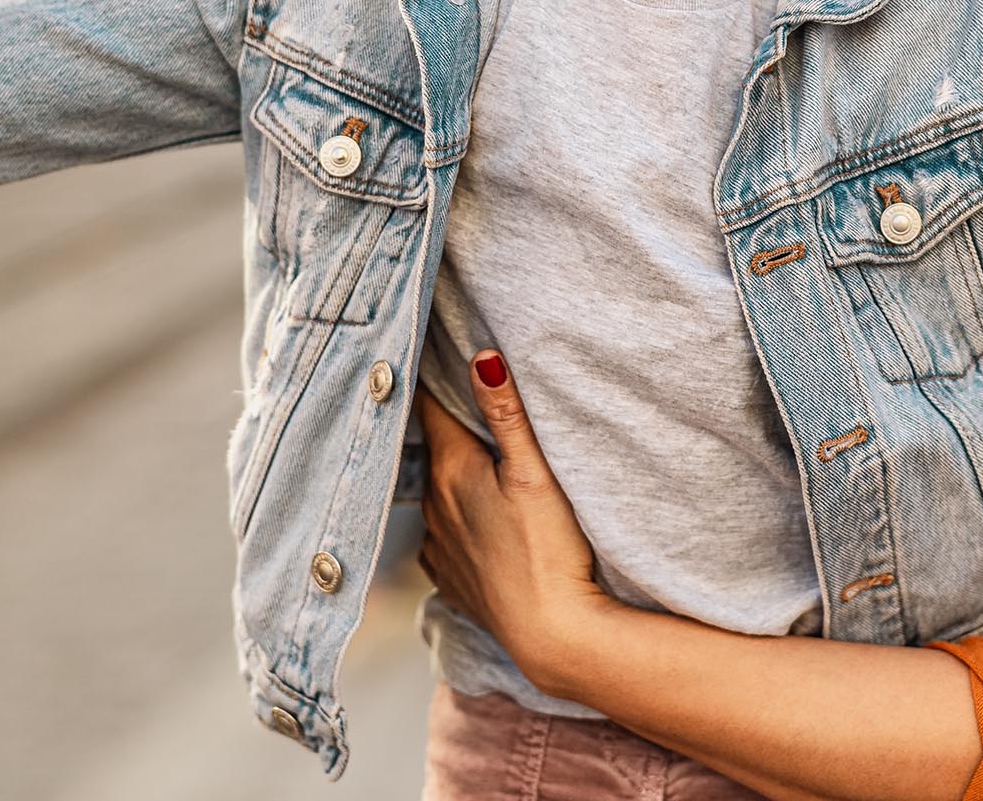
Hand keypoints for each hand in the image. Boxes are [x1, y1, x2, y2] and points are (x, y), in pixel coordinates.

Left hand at [417, 351, 613, 693]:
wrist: (553, 635)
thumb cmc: (549, 549)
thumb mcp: (534, 473)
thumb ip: (507, 414)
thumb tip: (481, 356)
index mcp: (449, 471)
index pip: (429, 407)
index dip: (433, 376)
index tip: (435, 347)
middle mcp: (432, 507)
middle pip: (432, 448)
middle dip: (446, 423)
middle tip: (461, 393)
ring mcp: (438, 546)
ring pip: (436, 492)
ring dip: (451, 474)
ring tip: (476, 459)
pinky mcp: (451, 578)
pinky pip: (444, 534)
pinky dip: (456, 517)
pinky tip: (478, 518)